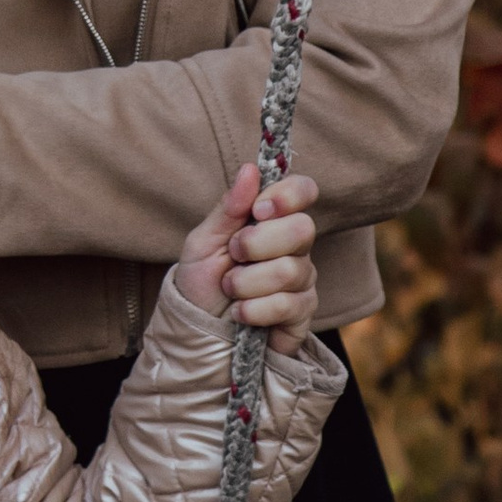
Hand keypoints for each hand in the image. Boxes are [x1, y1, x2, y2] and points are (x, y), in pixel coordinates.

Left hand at [174, 164, 318, 348]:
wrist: (198, 333)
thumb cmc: (201, 284)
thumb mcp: (203, 243)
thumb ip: (228, 208)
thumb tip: (250, 169)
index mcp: (272, 220)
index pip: (303, 191)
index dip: (287, 196)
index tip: (258, 210)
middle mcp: (294, 247)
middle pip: (302, 229)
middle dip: (257, 243)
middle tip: (233, 255)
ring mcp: (302, 280)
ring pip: (290, 270)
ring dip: (247, 282)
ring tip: (230, 289)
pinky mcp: (303, 314)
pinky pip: (288, 305)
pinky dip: (254, 310)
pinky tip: (240, 314)